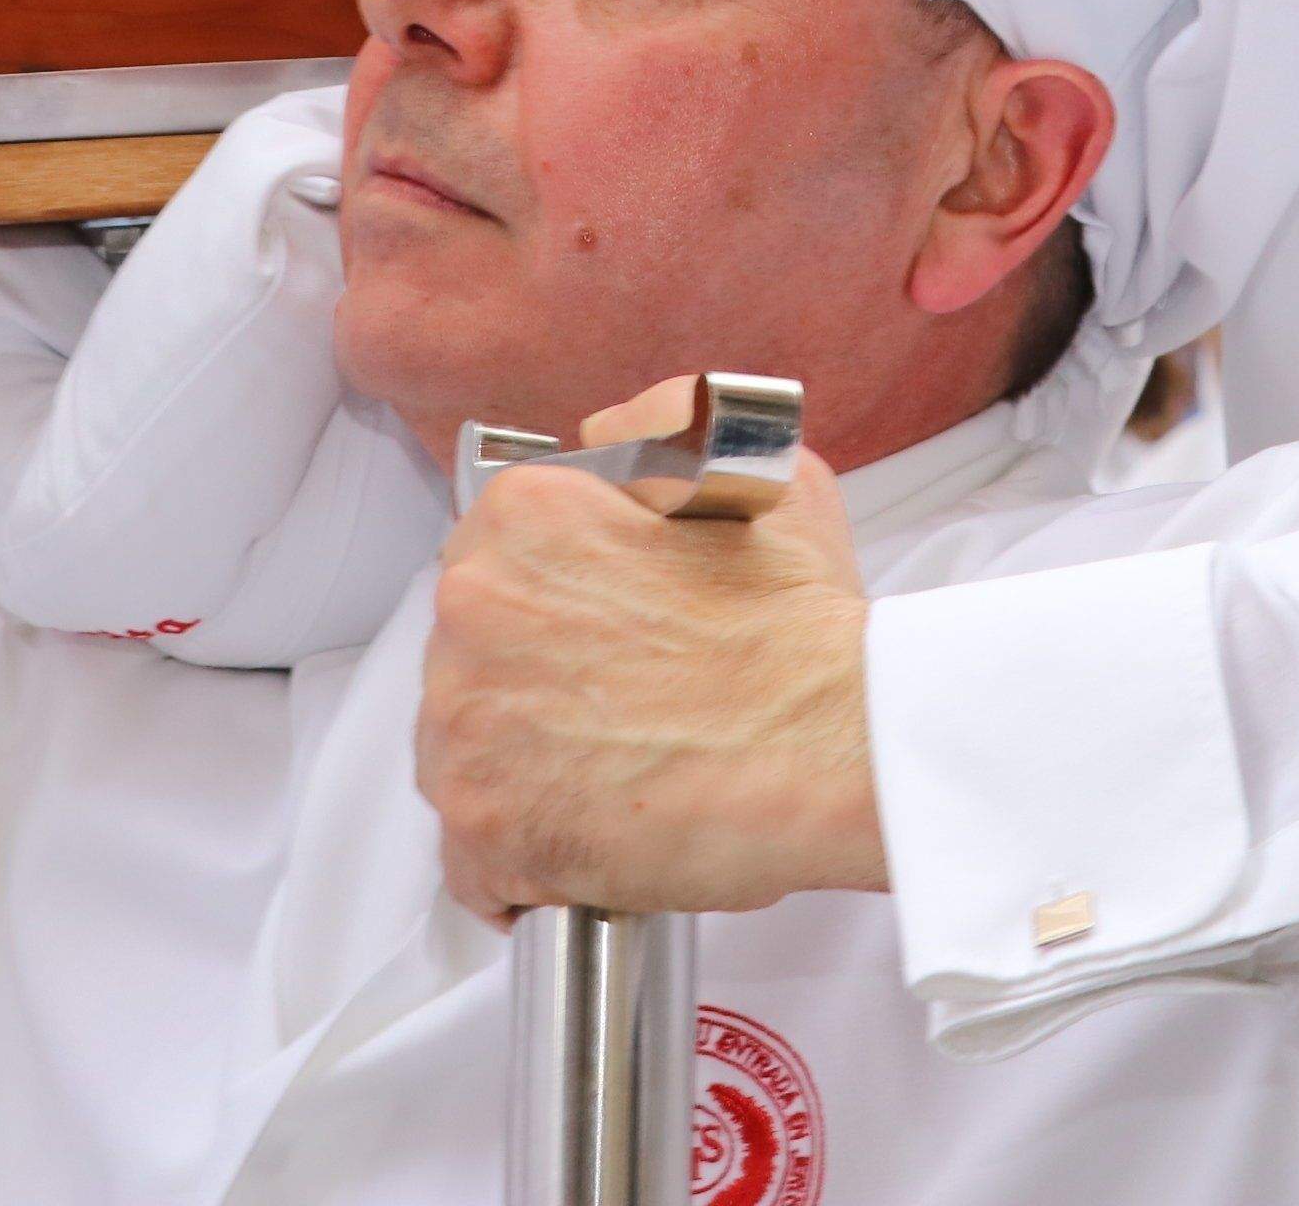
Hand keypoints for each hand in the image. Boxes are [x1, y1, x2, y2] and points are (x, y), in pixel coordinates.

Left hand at [417, 382, 883, 925]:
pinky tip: (591, 848)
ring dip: (523, 776)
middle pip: (466, 662)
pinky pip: (473, 861)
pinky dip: (522, 868)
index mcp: (519, 519)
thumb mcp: (748, 471)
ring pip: (462, 756)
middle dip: (529, 693)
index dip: (549, 614)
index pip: (490, 569)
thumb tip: (599, 437)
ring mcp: (464, 721)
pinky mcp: (481, 825)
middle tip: (618, 716)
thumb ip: (653, 431)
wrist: (836, 742)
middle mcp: (471, 608)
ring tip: (614, 783)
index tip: (593, 646)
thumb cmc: (799, 627)